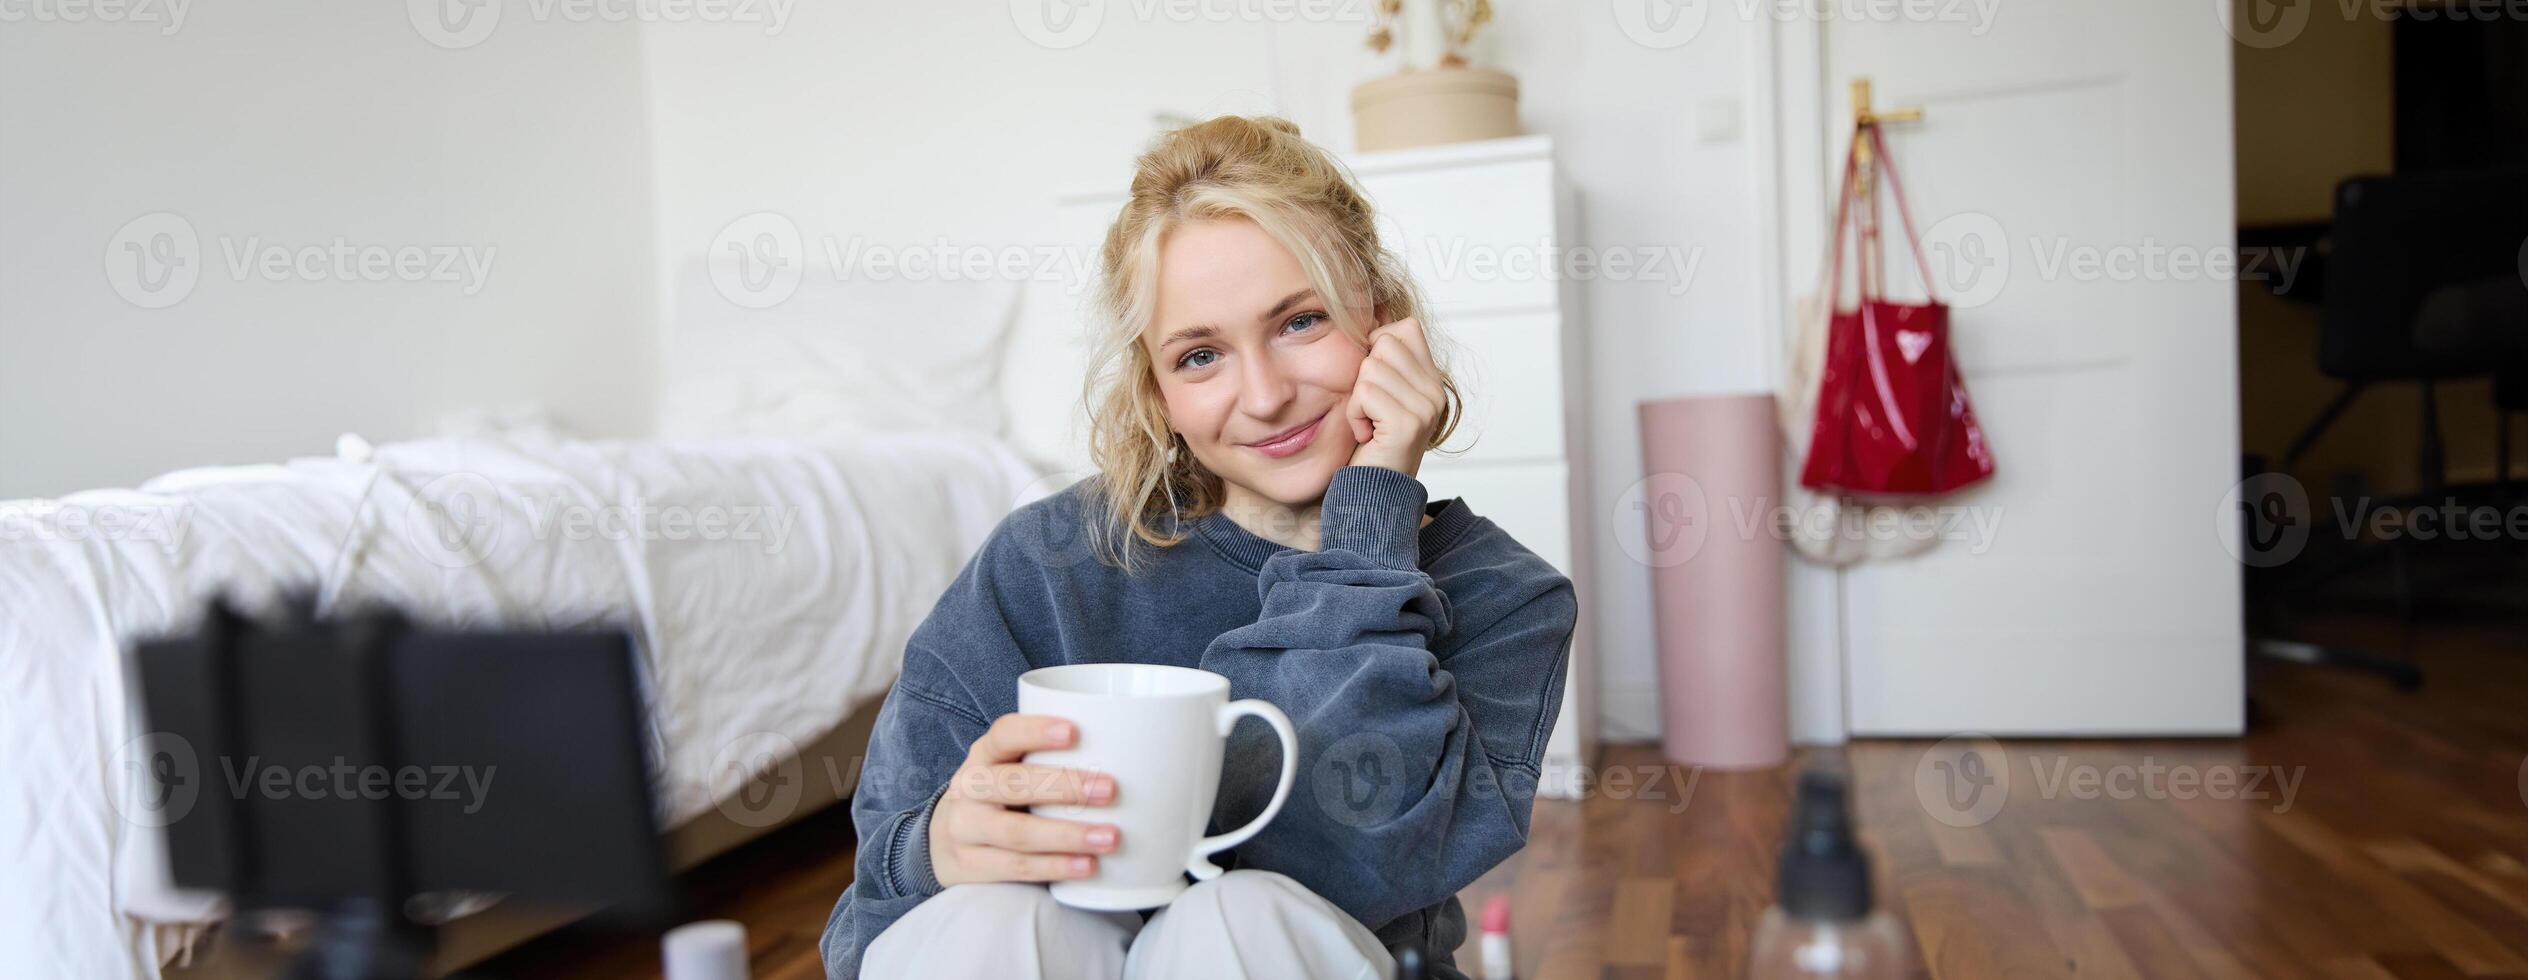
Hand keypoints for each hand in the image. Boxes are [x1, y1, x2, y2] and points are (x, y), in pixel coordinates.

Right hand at [928, 713, 1120, 887]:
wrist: (946, 838)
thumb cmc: (1000, 795)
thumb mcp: (1010, 767)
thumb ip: (1049, 760)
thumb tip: (1131, 754)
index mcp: (984, 754)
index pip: (1004, 734)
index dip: (1036, 731)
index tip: (1074, 731)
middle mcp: (969, 788)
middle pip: (1012, 785)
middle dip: (1064, 786)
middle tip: (1110, 789)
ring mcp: (965, 829)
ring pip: (1017, 832)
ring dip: (1067, 835)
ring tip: (1109, 838)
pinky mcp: (969, 866)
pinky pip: (1015, 867)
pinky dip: (1054, 867)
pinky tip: (1086, 866)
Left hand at [1344, 317, 1445, 478]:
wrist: (1373, 493)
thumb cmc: (1369, 444)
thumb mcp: (1382, 395)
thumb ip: (1386, 362)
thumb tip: (1372, 322)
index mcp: (1432, 380)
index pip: (1406, 327)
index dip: (1378, 346)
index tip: (1375, 384)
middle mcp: (1436, 391)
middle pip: (1384, 343)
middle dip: (1364, 375)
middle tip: (1371, 409)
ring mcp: (1426, 407)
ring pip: (1370, 367)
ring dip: (1356, 399)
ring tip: (1369, 424)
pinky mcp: (1409, 423)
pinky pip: (1364, 393)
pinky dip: (1354, 415)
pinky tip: (1366, 435)